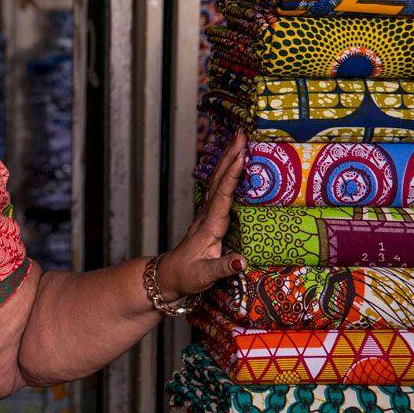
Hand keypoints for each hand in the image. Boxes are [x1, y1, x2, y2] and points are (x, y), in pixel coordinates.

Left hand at [158, 131, 246, 299]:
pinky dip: (226, 173)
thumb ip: (223, 267)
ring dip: (228, 160)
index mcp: (210, 227)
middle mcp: (207, 216)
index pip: (223, 197)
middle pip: (219, 181)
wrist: (170, 276)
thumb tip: (243, 260)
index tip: (241, 157)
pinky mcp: (209, 217)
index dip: (232, 176)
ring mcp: (207, 215)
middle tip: (242, 135)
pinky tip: (232, 163)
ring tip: (239, 140)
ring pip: (218, 181)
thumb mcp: (205, 275)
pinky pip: (219, 189)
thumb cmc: (187, 277)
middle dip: (230, 157)